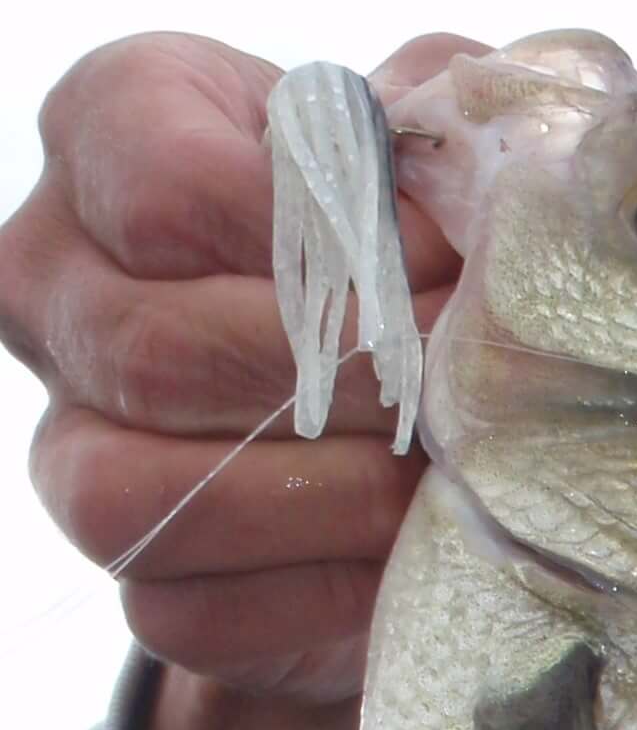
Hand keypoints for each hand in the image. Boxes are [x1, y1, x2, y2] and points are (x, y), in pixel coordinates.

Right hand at [0, 28, 487, 729]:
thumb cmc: (426, 250)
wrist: (419, 414)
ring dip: (319, 494)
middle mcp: (58, 283)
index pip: (160, 177)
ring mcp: (73, 438)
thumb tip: (485, 186)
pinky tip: (399, 559)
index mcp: (117, 132)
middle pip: (156, 347)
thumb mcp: (446, 155)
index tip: (433, 260)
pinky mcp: (139, 575)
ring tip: (432, 478)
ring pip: (136, 491)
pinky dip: (313, 593)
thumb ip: (454, 121)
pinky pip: (185, 607)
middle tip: (460, 390)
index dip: (316, 233)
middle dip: (339, 379)